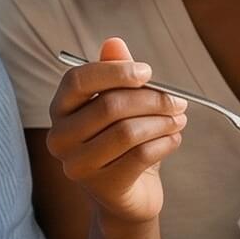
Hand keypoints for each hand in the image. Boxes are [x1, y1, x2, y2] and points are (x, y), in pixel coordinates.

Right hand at [44, 36, 183, 225]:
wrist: (127, 196)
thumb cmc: (122, 144)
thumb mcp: (119, 106)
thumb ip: (114, 74)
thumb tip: (114, 42)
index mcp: (60, 110)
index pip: (79, 80)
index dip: (115, 71)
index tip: (148, 72)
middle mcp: (60, 138)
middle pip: (109, 106)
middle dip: (151, 99)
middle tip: (177, 100)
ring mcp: (77, 165)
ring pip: (128, 132)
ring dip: (163, 122)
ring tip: (179, 119)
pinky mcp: (103, 187)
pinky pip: (141, 156)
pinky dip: (165, 143)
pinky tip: (174, 139)